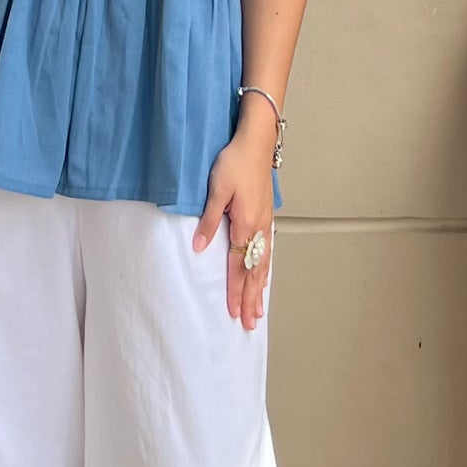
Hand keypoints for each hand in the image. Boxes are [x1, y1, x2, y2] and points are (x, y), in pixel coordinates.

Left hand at [192, 118, 275, 330]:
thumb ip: (208, 220)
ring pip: (263, 264)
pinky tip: (263, 278)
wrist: (256, 142)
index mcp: (244, 224)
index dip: (235, 291)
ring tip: (259, 310)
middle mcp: (257, 228)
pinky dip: (265, 270)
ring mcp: (264, 223)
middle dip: (250, 299)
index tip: (234, 313)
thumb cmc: (234, 162)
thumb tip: (198, 248)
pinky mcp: (265, 217)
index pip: (238, 266)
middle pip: (254, 272)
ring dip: (260, 289)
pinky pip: (267, 252)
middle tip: (250, 324)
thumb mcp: (216, 189)